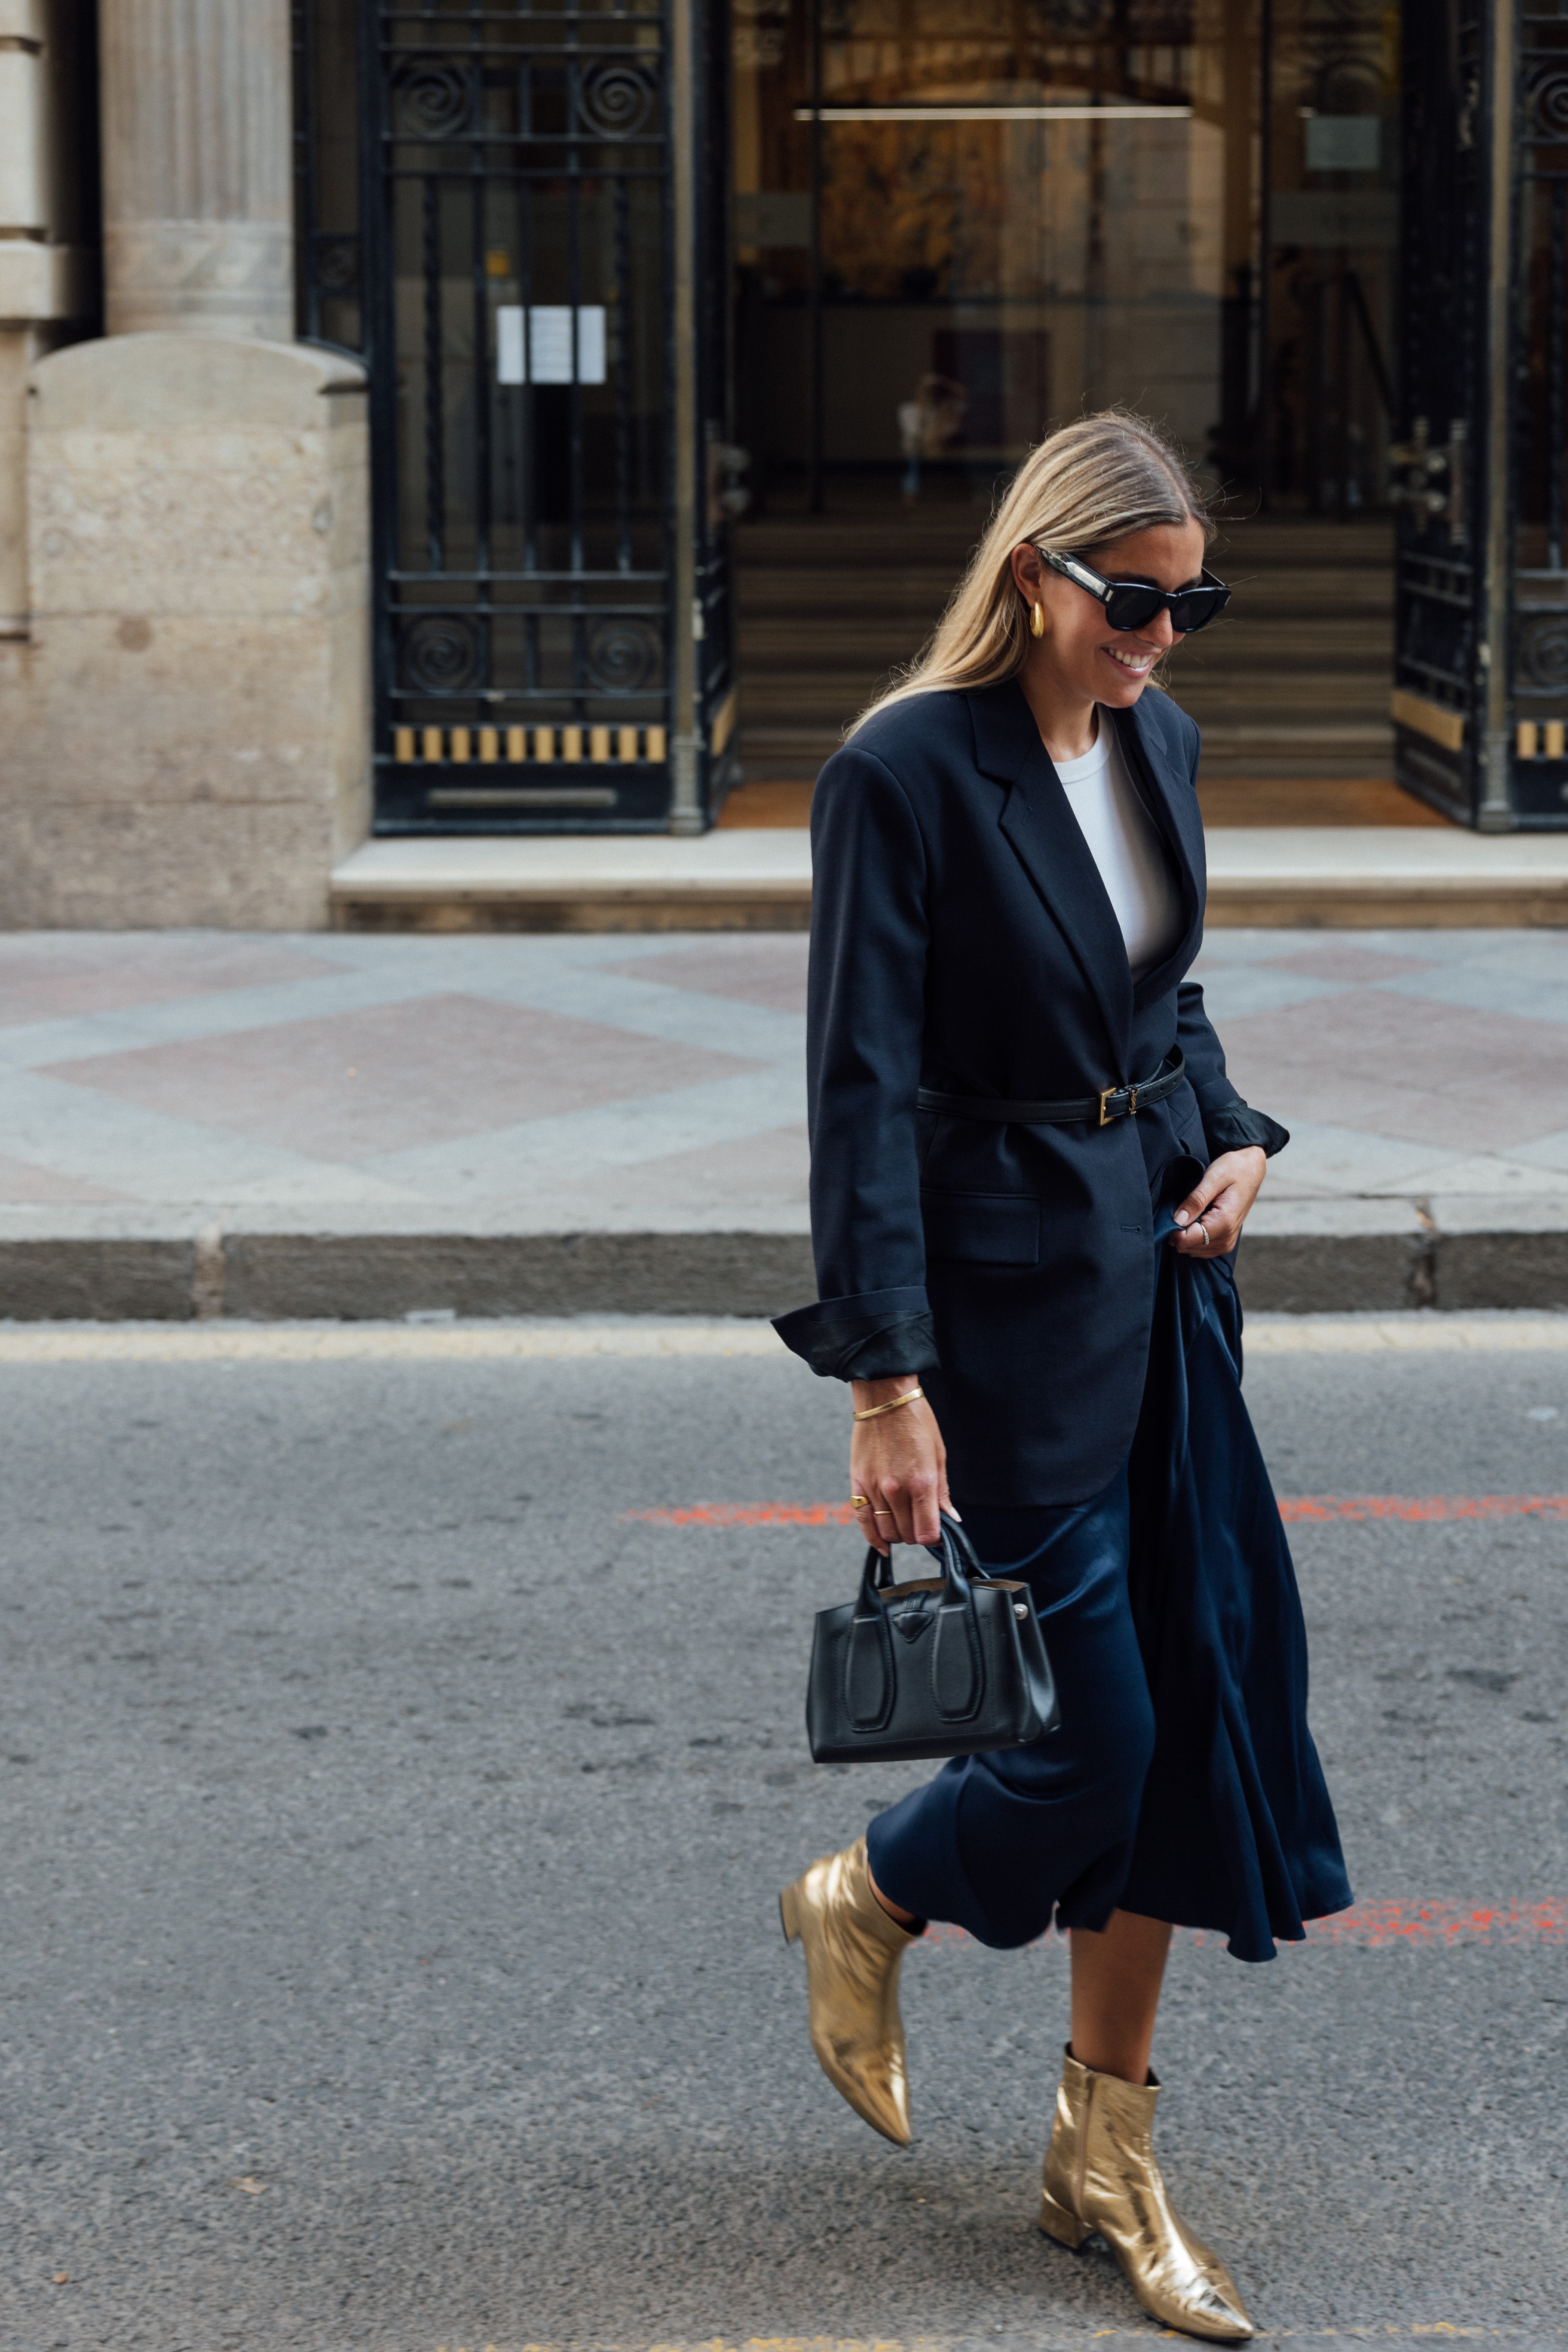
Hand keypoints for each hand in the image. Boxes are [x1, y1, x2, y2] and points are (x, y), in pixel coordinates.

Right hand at [849, 1378, 951, 1555]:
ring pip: (886, 1531)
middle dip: (917, 1534)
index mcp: (922, 1482)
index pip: (927, 1532)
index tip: (937, 1532)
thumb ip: (942, 1492)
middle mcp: (897, 1489)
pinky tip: (882, 1544)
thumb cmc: (916, 1422)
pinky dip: (873, 1537)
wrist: (885, 1398)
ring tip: (904, 1523)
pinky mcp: (857, 1482)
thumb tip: (950, 1519)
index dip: (934, 1538)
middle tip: (921, 1522)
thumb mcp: (939, 1454)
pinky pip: (862, 1520)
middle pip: (907, 1535)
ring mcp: (874, 1488)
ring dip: (897, 1533)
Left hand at [1170, 1145, 1266, 1256]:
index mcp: (1224, 1223)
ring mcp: (1226, 1242)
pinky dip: (1193, 1236)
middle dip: (1178, 1231)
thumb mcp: (1213, 1178)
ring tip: (1192, 1211)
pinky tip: (1196, 1219)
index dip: (1172, 1229)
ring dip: (1185, 1233)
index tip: (1172, 1213)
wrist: (1251, 1170)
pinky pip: (1200, 1248)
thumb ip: (1196, 1200)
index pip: (1186, 1240)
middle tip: (1184, 1208)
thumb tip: (1178, 1220)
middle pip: (1187, 1247)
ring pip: (1191, 1250)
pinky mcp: (1224, 1242)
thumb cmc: (1234, 1169)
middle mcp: (1226, 1238)